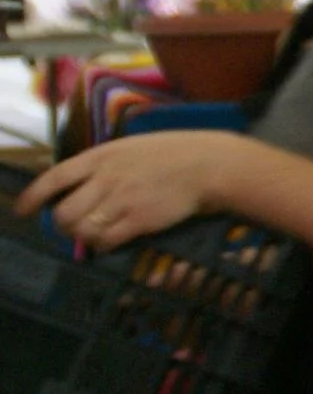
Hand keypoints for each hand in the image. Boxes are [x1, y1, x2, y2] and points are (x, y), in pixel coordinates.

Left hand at [17, 132, 239, 254]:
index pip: (54, 179)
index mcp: (100, 157)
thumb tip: (79, 188)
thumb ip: (102, 166)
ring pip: (82, 230)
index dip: (33, 198)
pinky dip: (104, 245)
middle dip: (64, 224)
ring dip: (84, 236)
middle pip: (64, 213)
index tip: (23, 211)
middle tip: (76, 226)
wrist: (208, 164)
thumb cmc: (171, 153)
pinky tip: (115, 239)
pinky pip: (106, 241)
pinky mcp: (139, 220)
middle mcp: (105, 179)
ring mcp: (122, 201)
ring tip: (97, 233)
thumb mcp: (129, 148)